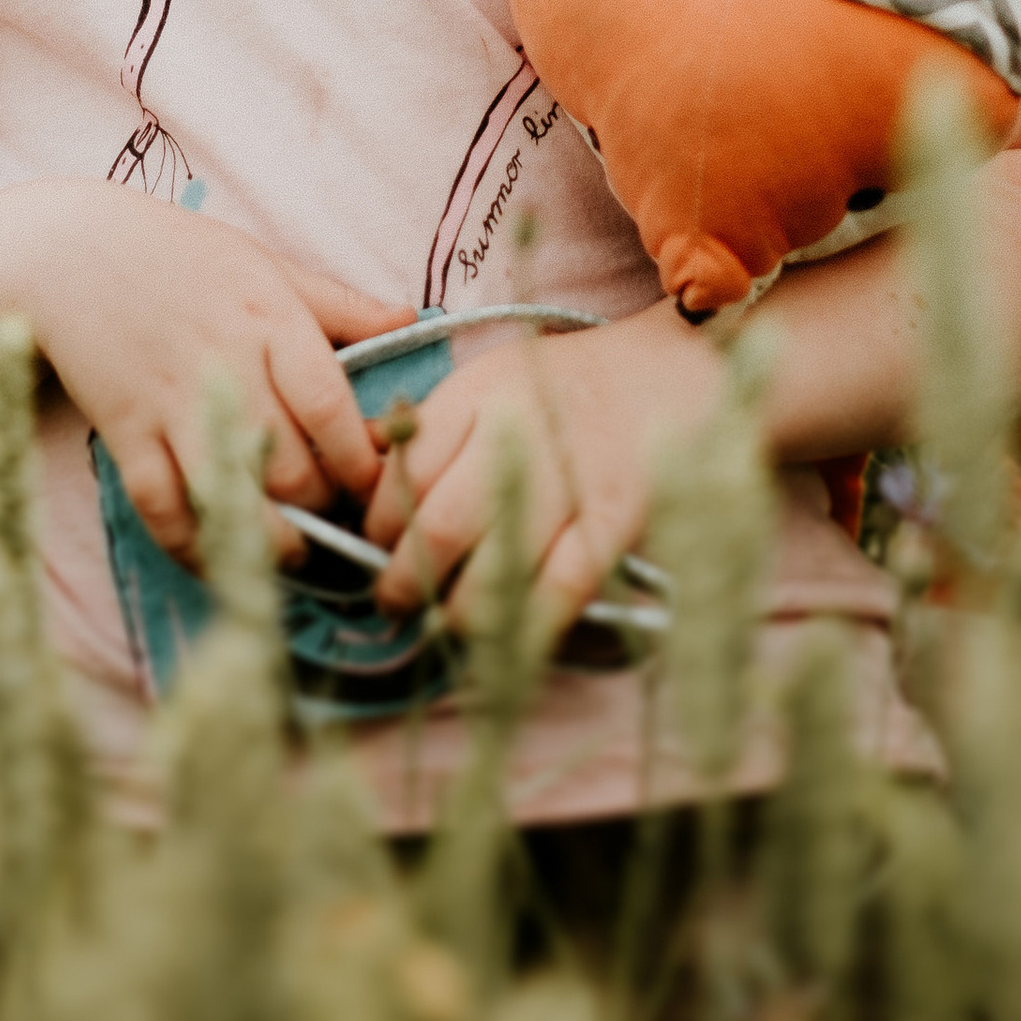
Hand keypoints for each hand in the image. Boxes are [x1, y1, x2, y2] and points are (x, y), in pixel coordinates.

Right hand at [11, 185, 406, 565]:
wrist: (70, 251)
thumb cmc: (180, 255)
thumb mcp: (266, 264)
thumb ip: (338, 303)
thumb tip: (411, 320)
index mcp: (269, 319)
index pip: (329, 406)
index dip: (361, 459)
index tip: (381, 482)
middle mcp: (225, 366)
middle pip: (289, 465)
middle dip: (323, 507)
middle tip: (340, 521)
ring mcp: (170, 404)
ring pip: (231, 497)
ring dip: (269, 541)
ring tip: (294, 552)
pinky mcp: (124, 432)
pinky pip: (161, 507)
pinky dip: (191, 545)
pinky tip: (219, 560)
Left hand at [360, 306, 727, 644]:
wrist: (662, 380)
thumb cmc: (554, 389)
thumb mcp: (481, 383)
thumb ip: (425, 433)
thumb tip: (358, 483)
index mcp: (476, 394)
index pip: (404, 470)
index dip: (378, 521)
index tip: (375, 544)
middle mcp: (517, 434)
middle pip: (437, 527)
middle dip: (402, 579)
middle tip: (391, 599)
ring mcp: (569, 482)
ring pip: (491, 571)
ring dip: (453, 612)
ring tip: (440, 620)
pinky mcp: (614, 524)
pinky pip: (558, 593)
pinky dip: (523, 629)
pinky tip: (500, 641)